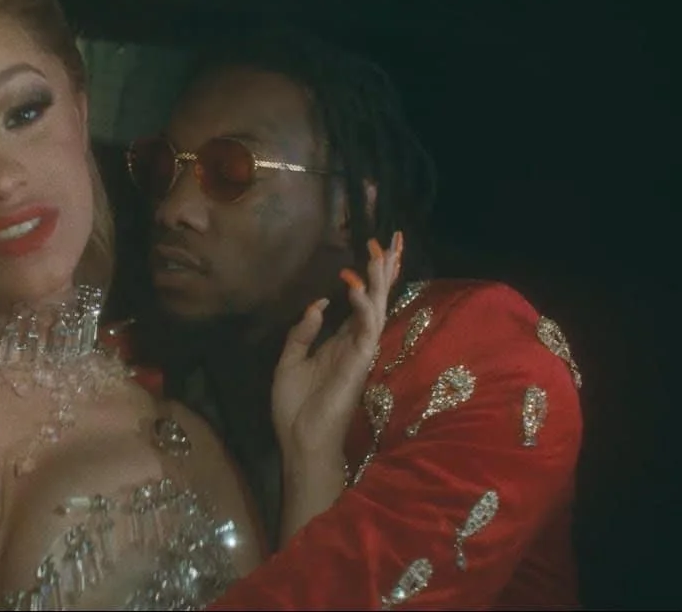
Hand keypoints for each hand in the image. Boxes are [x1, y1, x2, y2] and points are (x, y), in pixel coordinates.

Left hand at [272, 231, 402, 465]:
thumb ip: (303, 332)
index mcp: (340, 342)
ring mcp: (359, 353)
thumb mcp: (289, 360)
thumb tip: (318, 303)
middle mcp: (355, 344)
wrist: (299, 441)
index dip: (369, 277)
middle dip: (384, 271)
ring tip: (379, 252)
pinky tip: (356, 287)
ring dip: (378, 281)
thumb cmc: (294, 407)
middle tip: (392, 239)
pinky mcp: (359, 364)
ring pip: (375, 310)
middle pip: (375, 300)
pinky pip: (365, 331)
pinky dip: (362, 308)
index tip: (375, 248)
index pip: (360, 303)